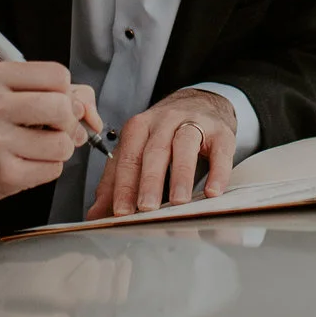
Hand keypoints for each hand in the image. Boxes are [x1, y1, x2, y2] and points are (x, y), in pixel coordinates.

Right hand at [0, 61, 99, 207]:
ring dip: (59, 148)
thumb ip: (53, 91)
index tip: (54, 100)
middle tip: (55, 126)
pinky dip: (47, 167)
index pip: (58, 75)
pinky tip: (27, 162)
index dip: (65, 90)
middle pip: (63, 107)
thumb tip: (90, 110)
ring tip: (38, 146)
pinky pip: (52, 170)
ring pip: (63, 144)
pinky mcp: (4, 175)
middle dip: (67, 120)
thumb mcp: (4, 91)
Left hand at [88, 88, 236, 218]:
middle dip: (149, 181)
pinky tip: (213, 191)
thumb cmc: (165, 132)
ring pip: (184, 146)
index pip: (128, 158)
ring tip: (178, 202)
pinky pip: (220, 150)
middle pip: (154, 150)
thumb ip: (116, 181)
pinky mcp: (220, 131)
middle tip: (146, 208)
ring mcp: (194, 123)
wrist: (201, 101)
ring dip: (180, 175)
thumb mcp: (138, 150)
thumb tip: (95, 215)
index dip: (124, 186)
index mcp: (139, 127)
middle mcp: (164, 121)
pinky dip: (217, 171)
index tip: (121, 212)